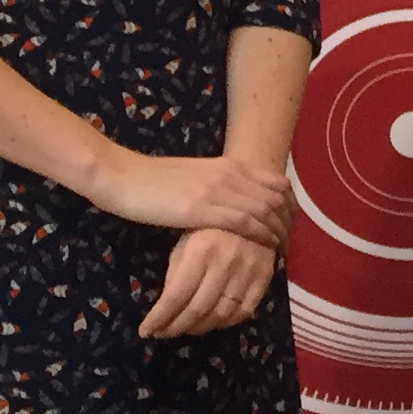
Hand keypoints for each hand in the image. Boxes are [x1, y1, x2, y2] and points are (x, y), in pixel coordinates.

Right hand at [86, 144, 291, 247]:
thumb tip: (240, 197)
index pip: (277, 183)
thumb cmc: (153, 179)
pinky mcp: (201, 210)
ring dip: (278, 231)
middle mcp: (229, 175)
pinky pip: (244, 223)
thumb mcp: (198, 174)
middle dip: (289, 221)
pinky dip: (261, 236)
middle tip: (289, 240)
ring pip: (266, 211)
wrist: (121, 176)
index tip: (292, 221)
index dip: (291, 204)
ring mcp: (217, 191)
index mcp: (229, 165)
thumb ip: (221, 183)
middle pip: (277, 199)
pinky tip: (265, 248)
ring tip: (280, 248)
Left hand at [142, 228, 275, 337]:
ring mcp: (248, 272)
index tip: (146, 331)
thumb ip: (176, 274)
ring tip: (186, 330)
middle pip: (198, 308)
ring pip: (222, 314)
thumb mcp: (185, 243)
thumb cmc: (210, 227)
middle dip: (176, 327)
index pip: (176, 295)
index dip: (159, 318)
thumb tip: (167, 308)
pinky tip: (214, 323)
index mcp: (200, 252)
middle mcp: (225, 264)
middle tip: (163, 334)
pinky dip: (227, 323)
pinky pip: (245, 310)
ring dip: (200, 328)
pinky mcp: (265, 277)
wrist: (254, 212)